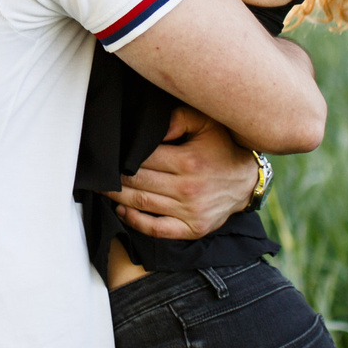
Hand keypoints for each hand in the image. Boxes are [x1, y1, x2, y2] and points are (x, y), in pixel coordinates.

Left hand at [105, 107, 260, 239]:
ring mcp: (190, 212)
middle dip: (115, 175)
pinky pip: (156, 229)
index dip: (124, 154)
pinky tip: (122, 210)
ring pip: (142, 204)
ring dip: (117, 196)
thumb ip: (179, 118)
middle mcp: (188, 189)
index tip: (111, 151)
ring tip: (102, 187)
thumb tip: (153, 129)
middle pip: (138, 181)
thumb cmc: (222, 149)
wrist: (248, 182)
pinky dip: (135, 221)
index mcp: (189, 161)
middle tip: (99, 170)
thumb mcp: (207, 124)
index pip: (144, 158)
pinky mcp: (192, 228)